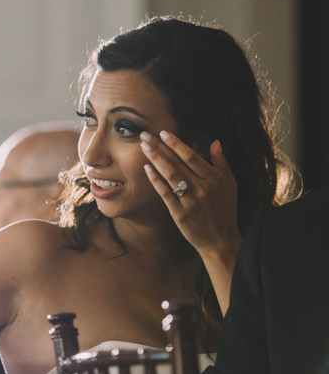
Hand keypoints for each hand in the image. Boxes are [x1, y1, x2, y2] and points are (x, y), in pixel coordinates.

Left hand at [140, 130, 242, 261]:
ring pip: (171, 175)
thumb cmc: (225, 210)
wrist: (221, 240)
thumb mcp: (230, 185)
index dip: (177, 144)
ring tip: (144, 147)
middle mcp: (203, 188)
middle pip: (178, 163)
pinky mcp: (180, 214)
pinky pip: (166, 193)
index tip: (163, 132)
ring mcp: (191, 201)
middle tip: (145, 135)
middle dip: (160, 147)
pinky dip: (156, 180)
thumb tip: (215, 142)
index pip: (192, 156)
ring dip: (156, 159)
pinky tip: (146, 169)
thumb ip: (222, 163)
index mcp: (215, 179)